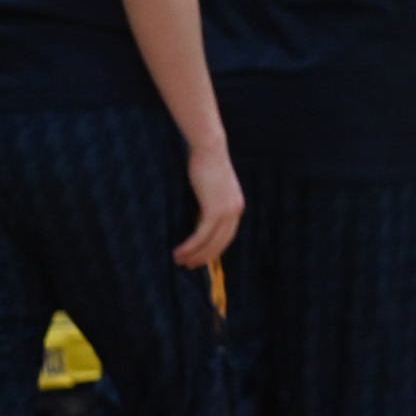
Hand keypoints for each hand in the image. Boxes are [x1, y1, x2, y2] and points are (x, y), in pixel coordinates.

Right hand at [176, 143, 243, 267]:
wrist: (209, 149)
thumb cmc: (205, 165)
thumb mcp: (209, 189)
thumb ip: (207, 205)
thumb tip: (195, 221)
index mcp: (236, 207)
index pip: (226, 236)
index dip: (213, 250)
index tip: (200, 259)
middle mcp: (235, 211)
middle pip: (220, 243)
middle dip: (204, 257)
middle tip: (188, 266)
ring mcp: (227, 211)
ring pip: (211, 242)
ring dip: (194, 254)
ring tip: (179, 261)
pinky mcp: (215, 209)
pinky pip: (203, 234)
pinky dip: (191, 245)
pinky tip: (179, 251)